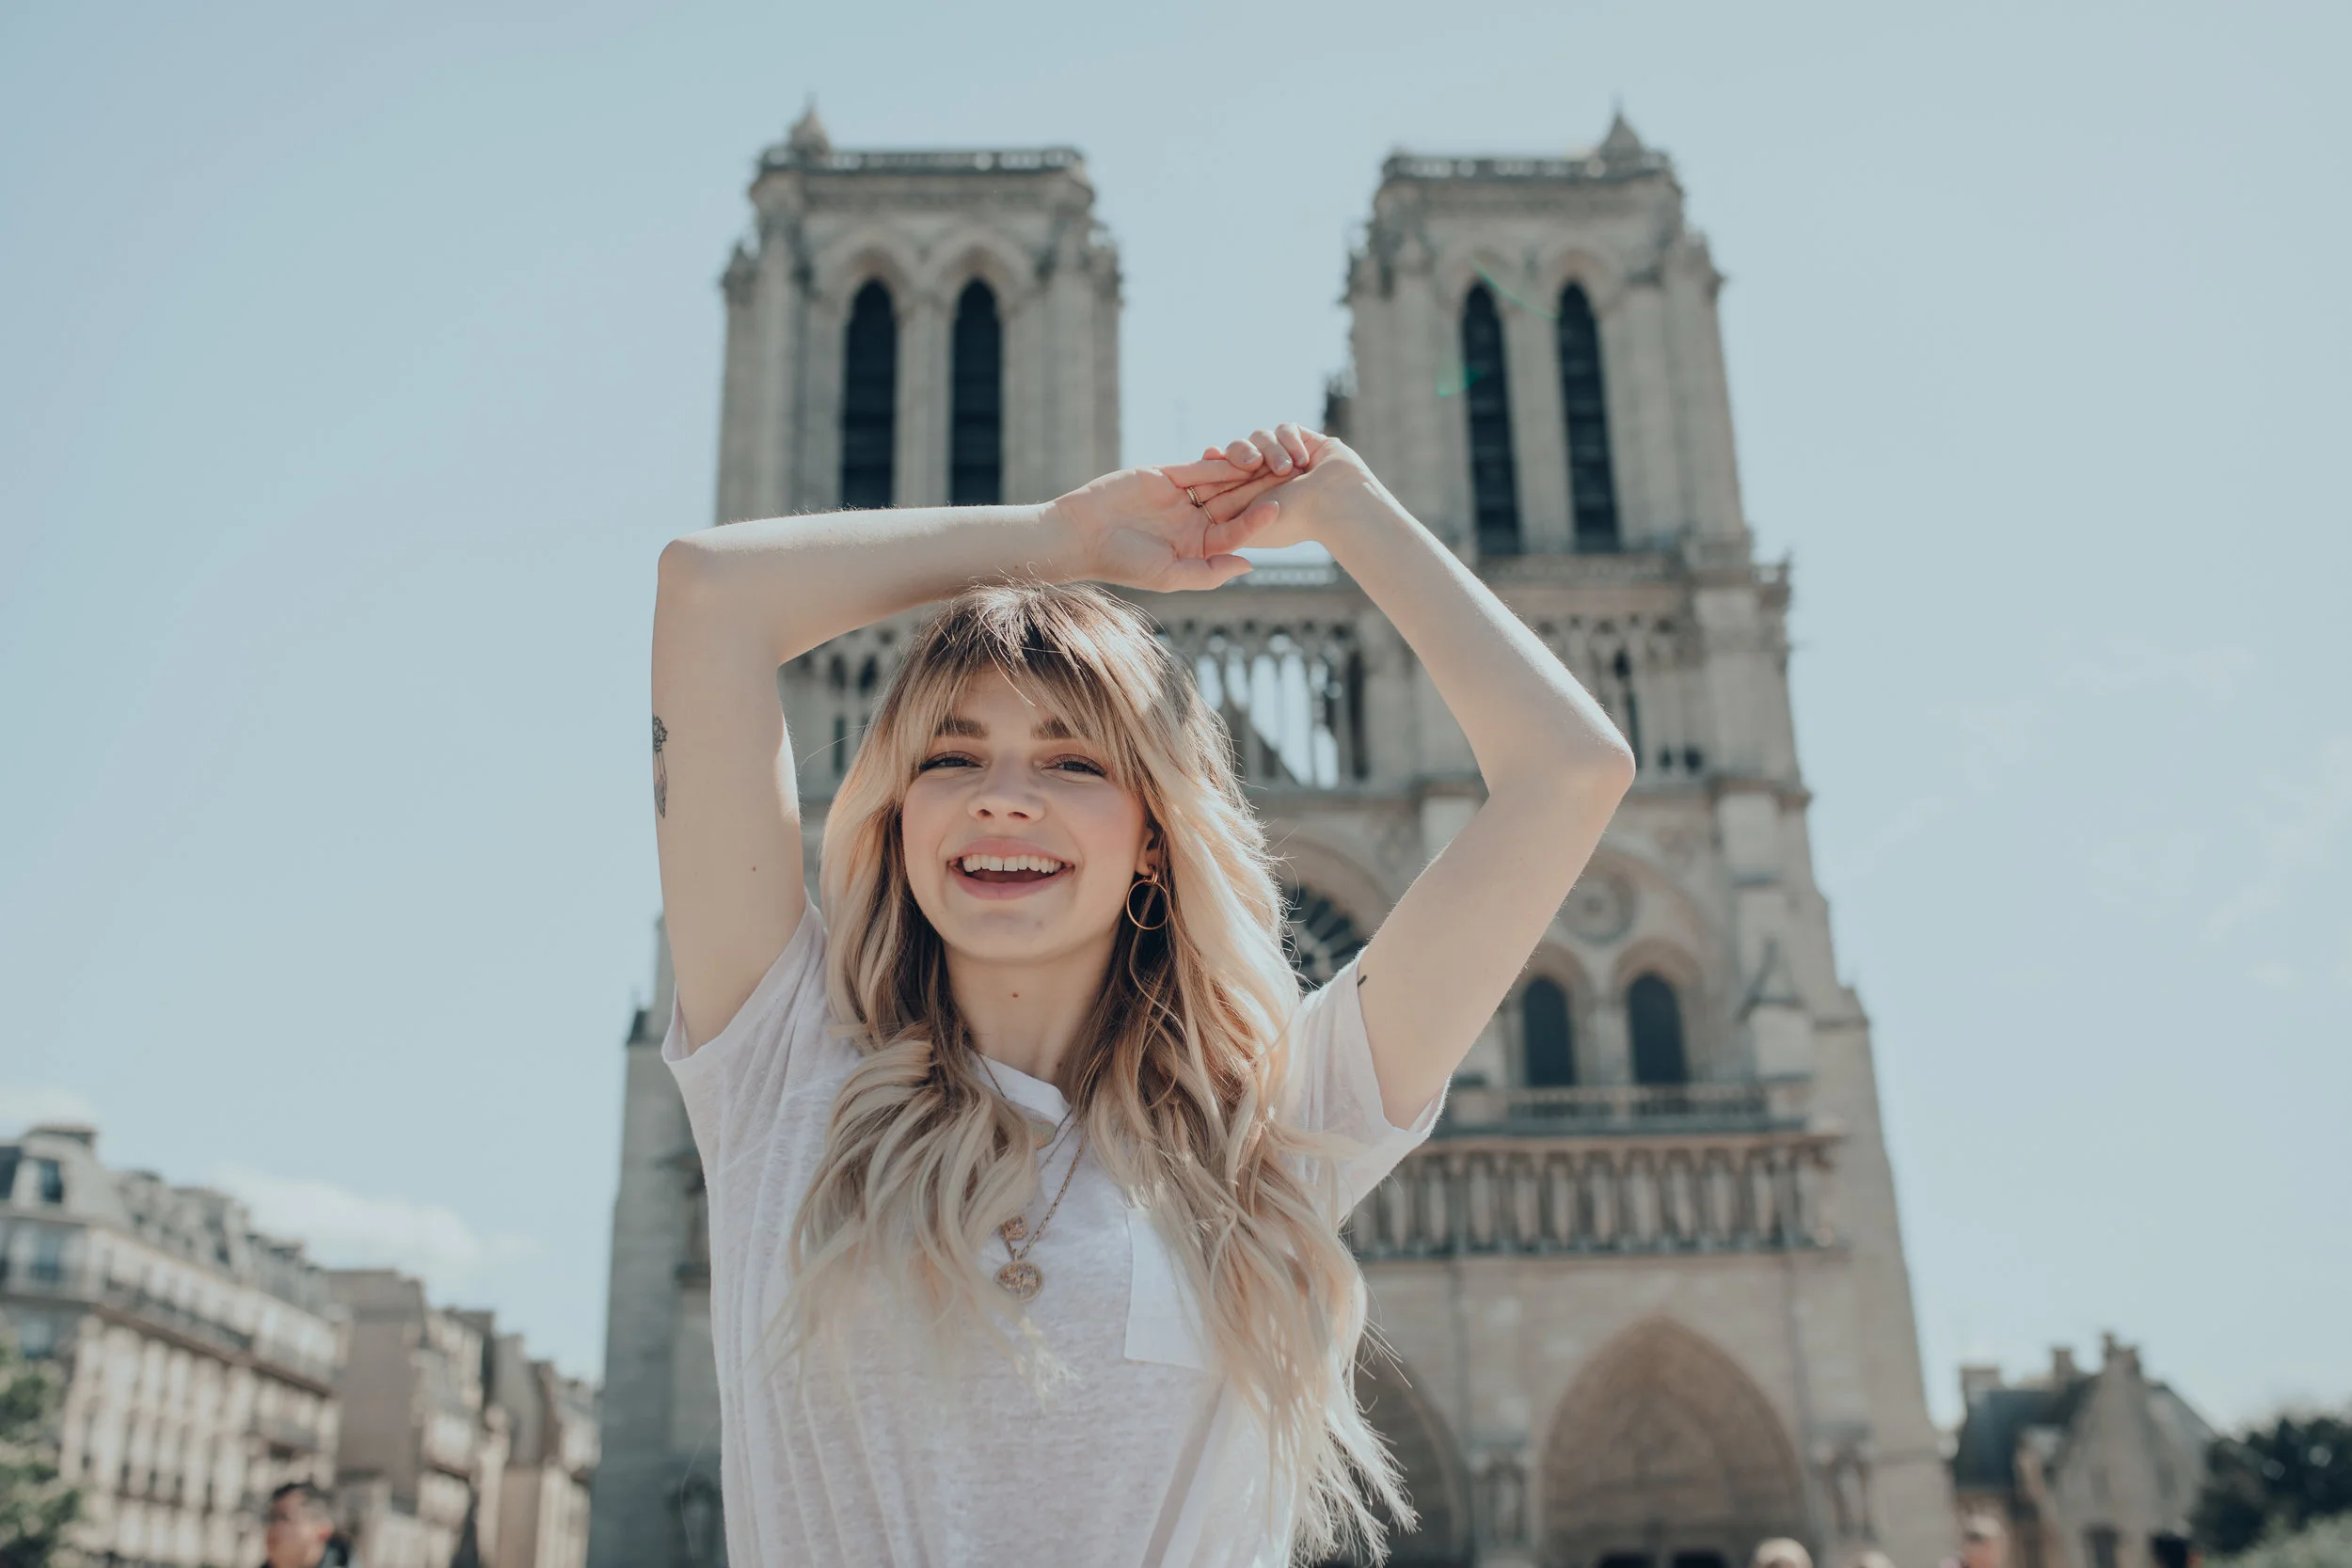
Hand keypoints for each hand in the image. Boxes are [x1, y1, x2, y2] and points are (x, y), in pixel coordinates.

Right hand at [1042, 453, 1290, 592]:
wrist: (1081, 535)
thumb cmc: (1123, 562)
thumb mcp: (1171, 575)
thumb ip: (1211, 571)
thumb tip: (1251, 564)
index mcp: (1196, 547)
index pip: (1234, 532)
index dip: (1256, 520)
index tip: (1278, 507)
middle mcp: (1192, 522)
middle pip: (1232, 504)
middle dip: (1257, 491)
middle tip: (1286, 476)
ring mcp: (1179, 498)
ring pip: (1219, 483)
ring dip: (1243, 473)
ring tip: (1269, 460)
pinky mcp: (1164, 476)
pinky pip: (1197, 469)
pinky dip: (1217, 462)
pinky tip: (1239, 455)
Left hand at [1183, 425, 1384, 551]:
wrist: (1337, 506)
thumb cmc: (1294, 521)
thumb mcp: (1248, 527)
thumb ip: (1222, 522)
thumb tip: (1198, 515)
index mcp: (1253, 496)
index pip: (1223, 473)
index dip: (1215, 462)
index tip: (1210, 455)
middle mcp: (1268, 477)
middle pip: (1239, 450)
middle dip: (1242, 453)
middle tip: (1251, 464)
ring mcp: (1286, 459)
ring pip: (1260, 437)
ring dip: (1272, 451)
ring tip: (1288, 470)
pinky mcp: (1305, 443)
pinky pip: (1285, 427)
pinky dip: (1290, 441)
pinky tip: (1302, 460)